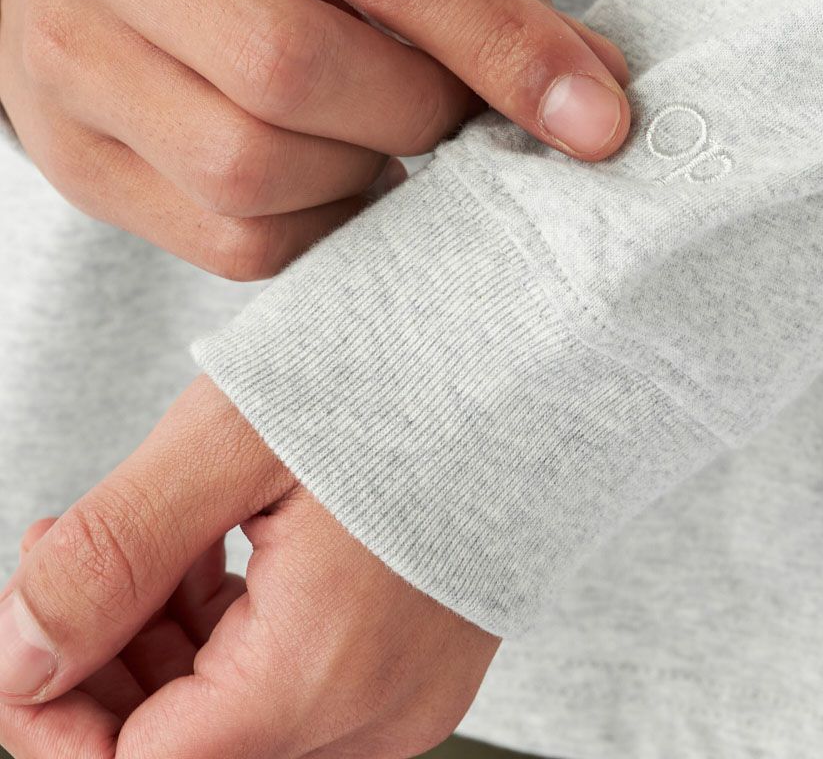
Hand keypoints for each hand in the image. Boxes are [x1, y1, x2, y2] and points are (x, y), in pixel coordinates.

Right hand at [0, 0, 629, 279]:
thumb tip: (592, 82)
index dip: (505, 46)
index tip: (597, 118)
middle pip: (302, 69)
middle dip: (419, 114)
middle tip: (457, 120)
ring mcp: (66, 52)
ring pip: (254, 169)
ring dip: (362, 173)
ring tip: (378, 136)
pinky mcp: (72, 157)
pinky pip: (232, 240)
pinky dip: (318, 226)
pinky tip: (329, 179)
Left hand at [0, 375, 499, 757]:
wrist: (539, 337)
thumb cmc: (406, 363)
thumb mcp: (234, 434)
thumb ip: (114, 553)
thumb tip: (20, 658)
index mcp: (324, 667)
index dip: (48, 717)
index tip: (24, 627)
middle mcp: (378, 710)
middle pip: (187, 754)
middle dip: (102, 670)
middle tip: (76, 552)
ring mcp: (412, 690)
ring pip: (238, 725)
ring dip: (165, 649)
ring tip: (159, 535)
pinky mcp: (427, 657)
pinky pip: (299, 689)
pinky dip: (234, 638)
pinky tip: (222, 550)